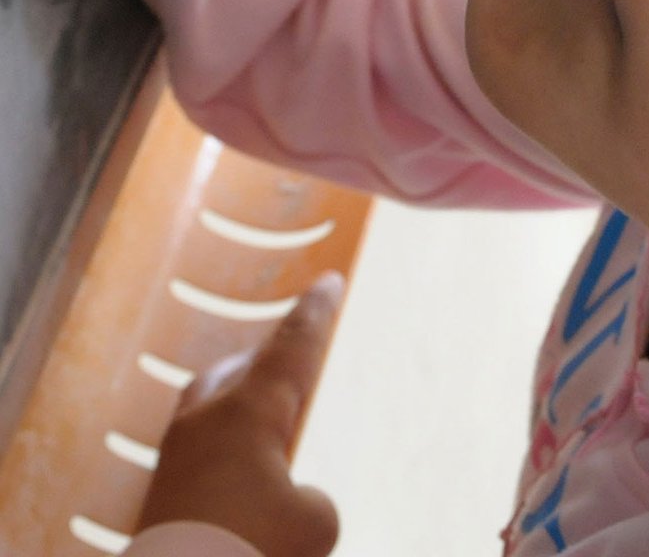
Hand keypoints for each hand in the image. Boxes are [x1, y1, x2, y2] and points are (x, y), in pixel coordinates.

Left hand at [137, 273, 345, 556]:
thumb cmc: (250, 545)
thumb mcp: (313, 524)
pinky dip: (218, 447)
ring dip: (235, 401)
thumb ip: (311, 501)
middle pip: (239, 368)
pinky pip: (194, 448)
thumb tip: (295, 501)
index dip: (317, 312)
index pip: (294, 345)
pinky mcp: (157, 495)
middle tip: (289, 356)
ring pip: (207, 406)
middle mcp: (208, 420)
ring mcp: (175, 456)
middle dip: (265, 357)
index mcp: (252, 409)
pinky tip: (233, 475)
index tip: (329, 279)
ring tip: (259, 417)